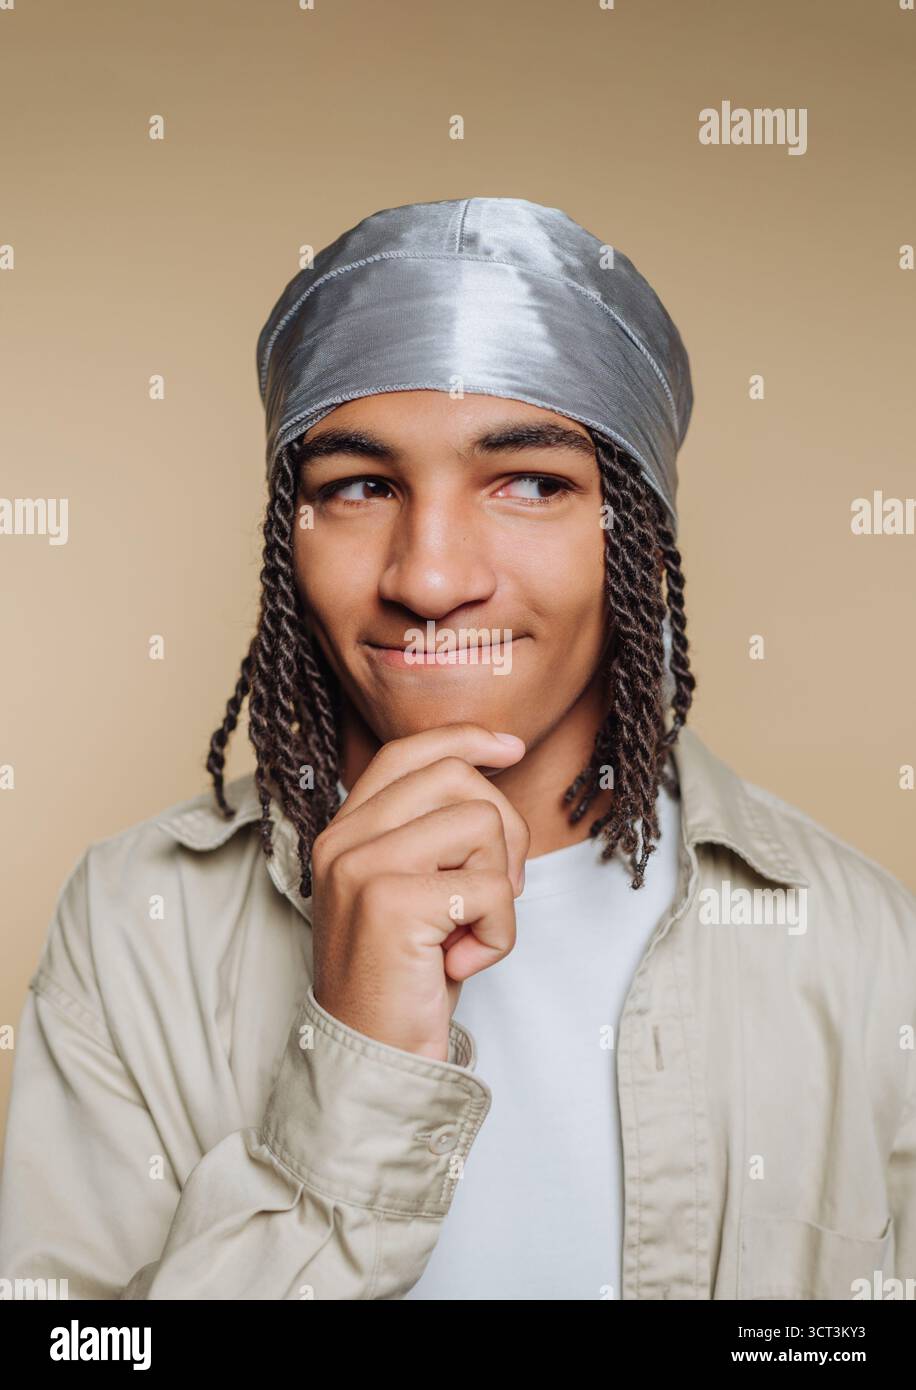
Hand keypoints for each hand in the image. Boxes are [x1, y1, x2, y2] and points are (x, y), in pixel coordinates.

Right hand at [309, 723, 529, 1060]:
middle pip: (458, 779)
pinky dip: (499, 933)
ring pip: (482, 824)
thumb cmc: (403, 979)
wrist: (370, 1061)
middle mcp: (343, 840)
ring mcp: (361, 867)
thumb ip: (431, 836)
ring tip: (468, 932)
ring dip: (500, 888)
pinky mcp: (390, 903)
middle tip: (492, 895)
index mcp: (345, 832)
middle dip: (503, 834)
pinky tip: (464, 963)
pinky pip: (489, 889)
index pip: (407, 752)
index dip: (466, 739)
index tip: (512, 748)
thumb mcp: (411, 893)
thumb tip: (491, 770)